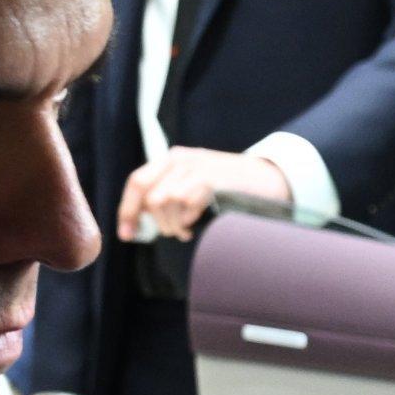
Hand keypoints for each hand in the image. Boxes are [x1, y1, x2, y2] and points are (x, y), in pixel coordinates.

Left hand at [118, 145, 286, 241]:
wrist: (268, 179)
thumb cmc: (229, 189)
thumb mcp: (194, 186)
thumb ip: (169, 197)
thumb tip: (142, 223)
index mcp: (172, 160)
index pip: (137, 182)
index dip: (128, 210)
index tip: (127, 235)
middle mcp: (180, 159)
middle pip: (150, 196)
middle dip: (158, 223)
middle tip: (176, 232)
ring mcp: (196, 167)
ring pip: (164, 201)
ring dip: (174, 224)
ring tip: (188, 229)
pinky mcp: (211, 178)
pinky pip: (185, 203)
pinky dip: (189, 219)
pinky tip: (199, 222)